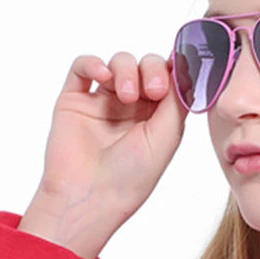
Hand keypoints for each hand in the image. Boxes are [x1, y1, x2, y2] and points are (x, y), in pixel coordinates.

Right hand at [20, 52, 188, 257]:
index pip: (169, 78)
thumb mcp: (167, 135)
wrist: (90, 196)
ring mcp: (103, 101)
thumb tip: (185, 65)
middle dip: (152, 70)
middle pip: (146, 65)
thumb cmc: (132, 176)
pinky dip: (93, 63)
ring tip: (126, 97)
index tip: (179, 67)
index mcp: (158, 116)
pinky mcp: (75, 99)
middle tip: (154, 91)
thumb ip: (177, 98)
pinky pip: (82, 66)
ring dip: (126, 70)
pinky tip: (103, 75)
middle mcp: (132, 106)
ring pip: (119, 62)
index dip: (174, 69)